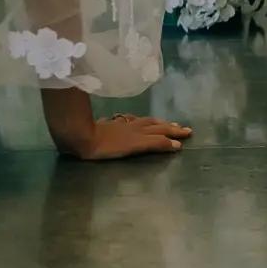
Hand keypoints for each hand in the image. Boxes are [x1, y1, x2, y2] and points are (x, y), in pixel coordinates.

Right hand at [54, 112, 191, 161]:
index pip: (140, 121)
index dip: (154, 122)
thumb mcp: (93, 126)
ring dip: (173, 131)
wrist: (80, 136)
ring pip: (159, 130)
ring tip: (186, 133)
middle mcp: (129, 126)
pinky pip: (156, 142)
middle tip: (183, 127)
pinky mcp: (137, 143)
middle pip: (153, 123)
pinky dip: (168, 143)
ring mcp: (134, 134)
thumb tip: (100, 125)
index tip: (165, 123)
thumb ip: (101, 126)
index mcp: (118, 124)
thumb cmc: (81, 132)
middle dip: (169, 125)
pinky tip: (178, 147)